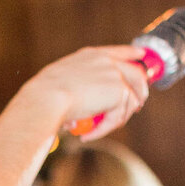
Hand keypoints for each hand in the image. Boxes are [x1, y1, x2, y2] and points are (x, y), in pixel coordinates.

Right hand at [26, 45, 149, 139]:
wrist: (46, 99)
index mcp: (90, 56)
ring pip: (130, 101)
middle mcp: (106, 61)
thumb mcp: (60, 82)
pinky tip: (87, 134)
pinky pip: (119, 116)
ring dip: (115, 120)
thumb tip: (83, 108)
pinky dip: (105, 129)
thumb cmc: (43, 95)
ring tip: (94, 130)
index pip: (117, 51)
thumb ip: (78, 87)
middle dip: (140, 92)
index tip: (141, 54)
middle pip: (136, 74)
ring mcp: (115, 75)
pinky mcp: (120, 91)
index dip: (131, 53)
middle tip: (137, 108)